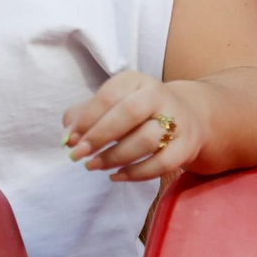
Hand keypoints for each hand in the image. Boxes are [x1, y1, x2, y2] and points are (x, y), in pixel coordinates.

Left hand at [62, 71, 203, 181]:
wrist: (188, 116)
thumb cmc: (137, 111)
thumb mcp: (111, 103)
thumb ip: (84, 115)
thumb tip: (68, 138)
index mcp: (134, 80)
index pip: (108, 96)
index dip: (87, 119)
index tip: (71, 140)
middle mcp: (157, 96)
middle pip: (129, 113)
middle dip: (100, 136)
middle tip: (78, 155)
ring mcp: (176, 121)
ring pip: (146, 140)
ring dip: (115, 157)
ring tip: (94, 166)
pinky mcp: (187, 146)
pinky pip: (162, 164)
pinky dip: (137, 173)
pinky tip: (116, 176)